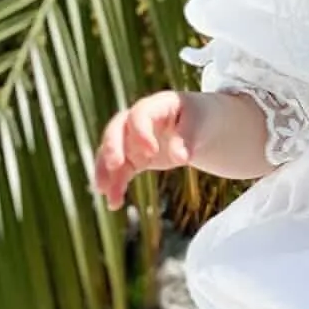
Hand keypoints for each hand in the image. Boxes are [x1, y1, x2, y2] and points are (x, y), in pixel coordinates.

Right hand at [93, 91, 193, 211]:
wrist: (200, 125)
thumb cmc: (200, 120)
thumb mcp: (199, 125)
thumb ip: (187, 139)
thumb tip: (180, 158)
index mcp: (157, 105)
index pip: (140, 113)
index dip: (142, 131)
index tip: (152, 152)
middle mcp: (138, 119)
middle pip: (116, 129)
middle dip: (112, 146)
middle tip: (114, 164)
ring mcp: (133, 138)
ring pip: (112, 152)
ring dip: (107, 173)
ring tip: (109, 196)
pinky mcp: (134, 157)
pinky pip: (119, 170)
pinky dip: (115, 185)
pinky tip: (114, 203)